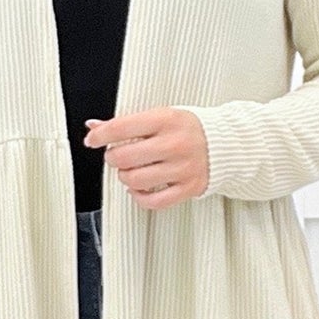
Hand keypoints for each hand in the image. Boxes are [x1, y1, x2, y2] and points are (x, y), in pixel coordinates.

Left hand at [82, 107, 207, 208]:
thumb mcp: (160, 116)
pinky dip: (140, 197)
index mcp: (166, 119)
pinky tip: (140, 188)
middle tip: (117, 156)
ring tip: (130, 171)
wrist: (226, 143)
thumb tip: (94, 126)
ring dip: (125, 177)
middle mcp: (175, 143)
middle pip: (125, 157)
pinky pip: (154, 201)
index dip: (100, 135)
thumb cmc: (188, 129)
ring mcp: (183, 168)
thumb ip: (127, 122)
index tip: (93, 139)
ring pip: (136, 180)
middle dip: (113, 158)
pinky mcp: (189, 188)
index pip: (122, 127)